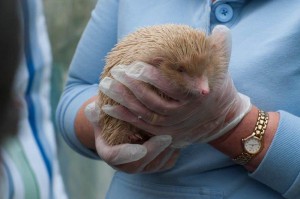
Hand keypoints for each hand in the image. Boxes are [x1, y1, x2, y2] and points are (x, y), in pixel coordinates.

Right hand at [84, 102, 179, 172]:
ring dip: (166, 152)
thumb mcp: (103, 111)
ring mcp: (140, 166)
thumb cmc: (114, 115)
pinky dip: (173, 154)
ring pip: (154, 166)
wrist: (125, 125)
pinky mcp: (154, 165)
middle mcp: (123, 163)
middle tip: (167, 137)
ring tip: (176, 135)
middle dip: (153, 152)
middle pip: (137, 166)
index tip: (140, 148)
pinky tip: (179, 138)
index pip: (115, 157)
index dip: (127, 154)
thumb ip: (97, 111)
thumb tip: (93, 109)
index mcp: (108, 151)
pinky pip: (166, 164)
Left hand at [99, 26, 250, 146]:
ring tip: (106, 85)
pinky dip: (124, 116)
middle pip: (154, 103)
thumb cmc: (217, 88)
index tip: (136, 65)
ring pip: (145, 114)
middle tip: (116, 72)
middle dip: (133, 87)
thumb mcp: (223, 68)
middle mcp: (184, 114)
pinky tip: (107, 106)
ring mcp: (173, 126)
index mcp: (197, 97)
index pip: (173, 88)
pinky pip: (141, 126)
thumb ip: (221, 48)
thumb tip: (220, 30)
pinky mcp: (164, 133)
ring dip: (123, 100)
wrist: (220, 118)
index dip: (153, 78)